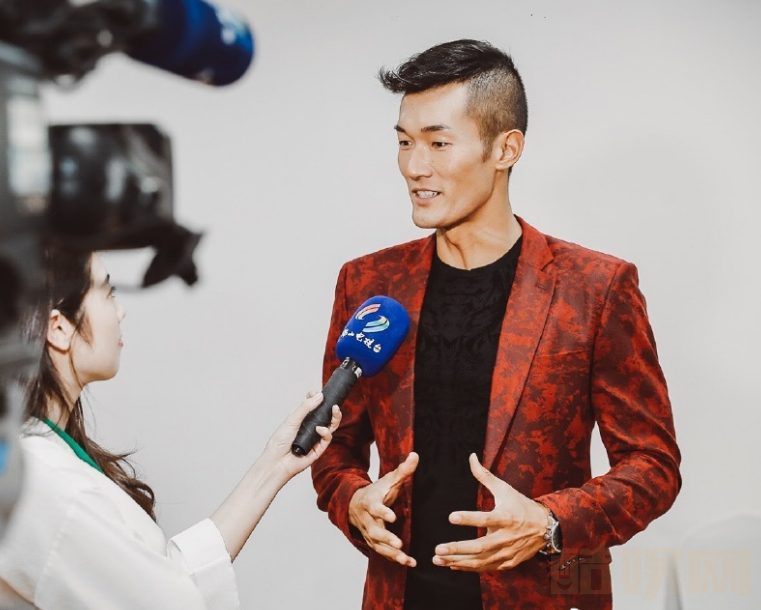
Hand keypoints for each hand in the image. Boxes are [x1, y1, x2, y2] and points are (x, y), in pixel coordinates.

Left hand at [263, 391, 340, 480]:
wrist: (277, 463)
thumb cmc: (279, 442)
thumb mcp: (291, 420)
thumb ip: (305, 408)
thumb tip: (319, 395)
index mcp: (301, 418)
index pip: (312, 405)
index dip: (317, 398)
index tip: (320, 393)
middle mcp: (310, 427)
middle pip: (325, 416)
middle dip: (332, 409)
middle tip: (334, 404)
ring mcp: (315, 438)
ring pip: (330, 426)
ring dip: (335, 418)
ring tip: (335, 411)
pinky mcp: (319, 448)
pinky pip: (327, 438)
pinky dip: (326, 432)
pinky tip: (320, 430)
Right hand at [349, 452, 418, 567]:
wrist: (354, 504)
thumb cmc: (376, 492)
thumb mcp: (388, 480)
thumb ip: (402, 470)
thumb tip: (415, 455)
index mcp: (371, 502)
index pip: (375, 507)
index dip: (383, 512)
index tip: (392, 516)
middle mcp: (368, 520)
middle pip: (374, 531)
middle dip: (386, 538)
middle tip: (399, 544)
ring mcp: (369, 533)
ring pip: (378, 545)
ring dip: (391, 553)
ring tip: (405, 559)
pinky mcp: (374, 542)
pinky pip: (383, 553)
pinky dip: (395, 559)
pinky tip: (409, 563)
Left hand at [433, 453, 548, 571]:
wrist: (546, 528)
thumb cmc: (521, 506)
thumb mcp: (504, 489)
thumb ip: (484, 476)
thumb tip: (471, 457)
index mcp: (505, 517)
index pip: (485, 518)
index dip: (468, 518)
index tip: (451, 516)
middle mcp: (506, 537)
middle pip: (480, 546)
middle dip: (458, 548)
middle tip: (438, 549)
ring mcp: (507, 553)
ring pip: (480, 561)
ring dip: (458, 562)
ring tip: (438, 559)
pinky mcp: (508, 563)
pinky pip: (486, 568)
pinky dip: (469, 568)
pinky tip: (452, 565)